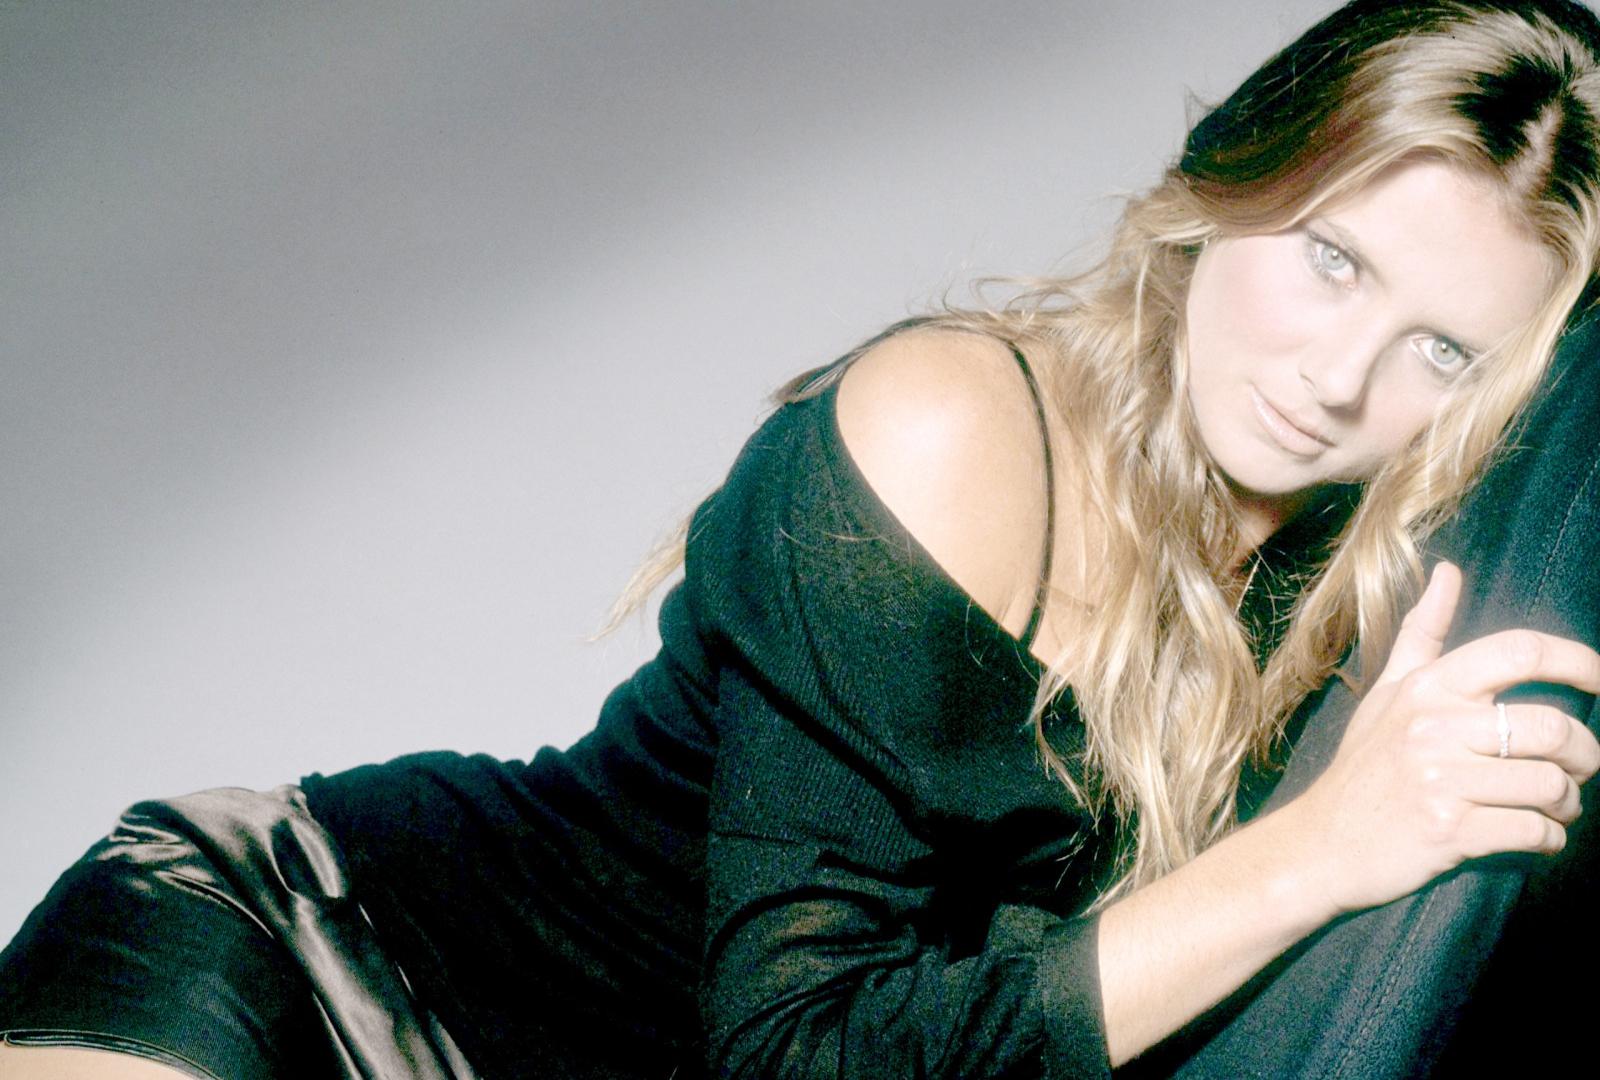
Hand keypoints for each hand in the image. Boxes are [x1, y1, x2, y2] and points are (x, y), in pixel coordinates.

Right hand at [1288, 561, 1599, 914]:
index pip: (1519, 652)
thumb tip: (1449, 571)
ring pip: (1550, 784)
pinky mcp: (1450, 831)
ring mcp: (1442, 780)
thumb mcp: (1387, 694)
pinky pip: (1534, 831)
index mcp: (1428, 688)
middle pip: (1553, 728)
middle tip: (1578, 769)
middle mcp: (1434, 727)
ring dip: (1569, 803)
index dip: (1577, 661)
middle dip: (1585, 755)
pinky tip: (1536, 835)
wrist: (1322, 843)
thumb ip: (1424, 634)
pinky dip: (1549, 838)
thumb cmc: (1365, 767)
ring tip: (1555, 807)